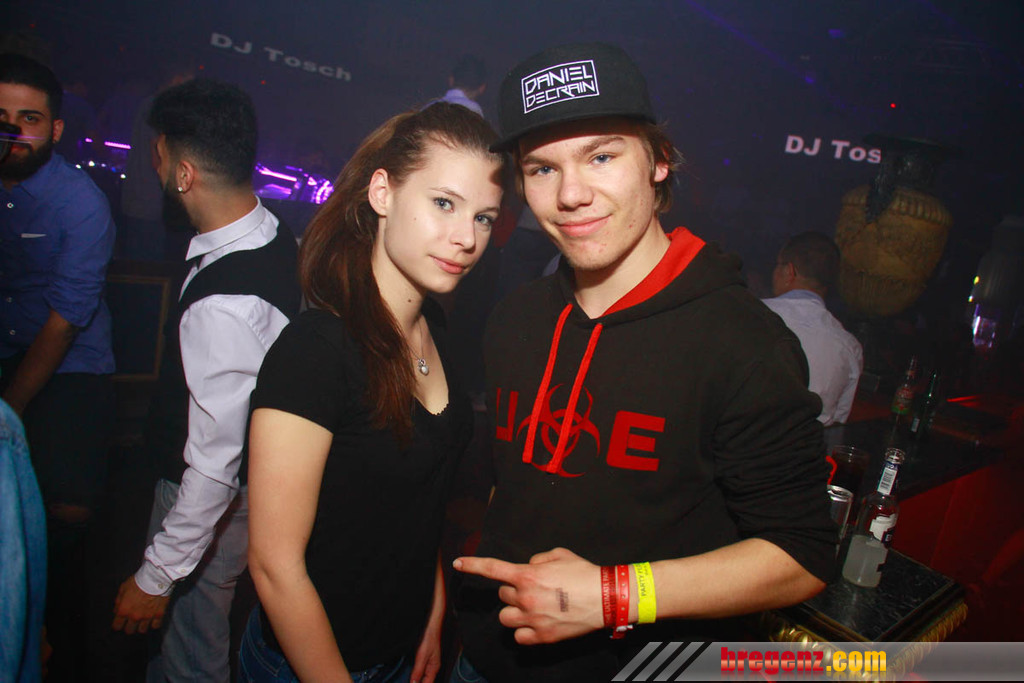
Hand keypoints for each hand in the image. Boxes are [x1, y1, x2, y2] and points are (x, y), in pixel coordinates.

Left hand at [111, 576, 169, 633]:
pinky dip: (154, 623)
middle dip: (129, 627)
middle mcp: (134, 616)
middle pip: (129, 630)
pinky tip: (153, 619)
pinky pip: (155, 626)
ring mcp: (147, 617)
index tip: (120, 622)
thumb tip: (117, 609)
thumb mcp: (123, 588)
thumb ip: (119, 601)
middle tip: (132, 622)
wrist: (155, 577)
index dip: (118, 624)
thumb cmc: (138, 581)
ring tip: (143, 621)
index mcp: (123, 610)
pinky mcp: (158, 615)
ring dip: (141, 626)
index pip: (117, 626)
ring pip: (142, 630)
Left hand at [410, 622, 440, 682]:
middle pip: (425, 681)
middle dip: (417, 682)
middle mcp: (432, 667)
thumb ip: (418, 671)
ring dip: (417, 679)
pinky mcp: (426, 658)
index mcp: (434, 669)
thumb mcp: (421, 657)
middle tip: (410, 682)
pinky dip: (417, 674)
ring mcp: (429, 663)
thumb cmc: (429, 640)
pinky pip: (422, 670)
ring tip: (410, 680)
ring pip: (423, 677)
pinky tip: (412, 674)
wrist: (430, 628)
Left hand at [453, 547, 602, 644]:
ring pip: (505, 617)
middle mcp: (526, 597)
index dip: (472, 565)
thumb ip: (537, 559)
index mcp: (527, 575)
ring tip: (533, 608)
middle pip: (503, 595)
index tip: (459, 563)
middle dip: (514, 591)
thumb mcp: (559, 554)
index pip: (492, 569)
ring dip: (515, 611)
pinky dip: (524, 630)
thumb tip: (530, 567)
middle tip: (534, 589)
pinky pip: (519, 636)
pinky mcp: (542, 636)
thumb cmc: (585, 574)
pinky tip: (537, 623)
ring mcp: (532, 619)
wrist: (606, 598)